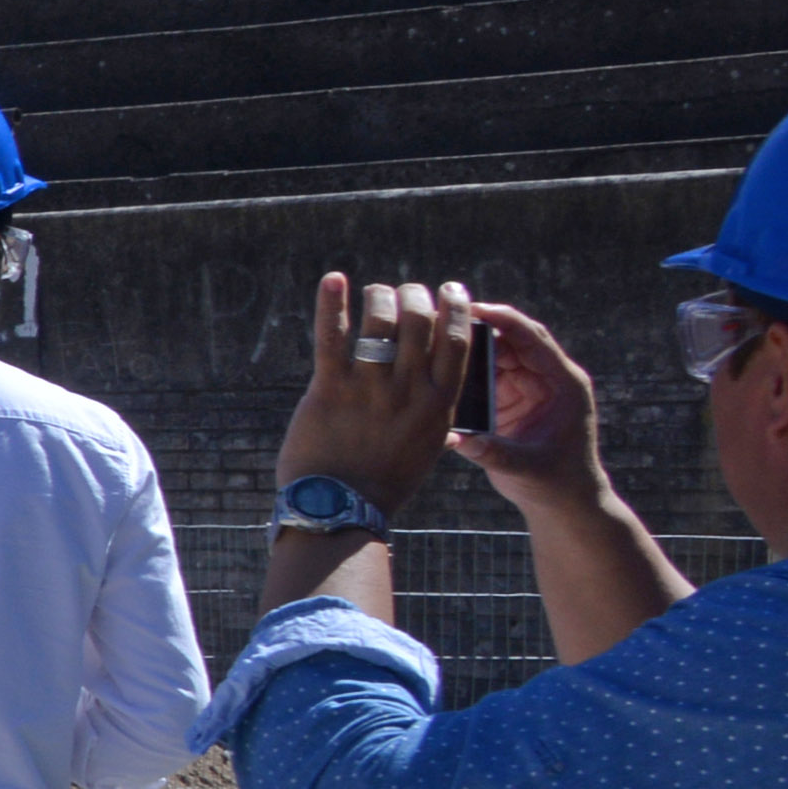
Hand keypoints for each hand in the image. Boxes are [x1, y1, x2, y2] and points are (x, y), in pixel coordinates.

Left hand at [275, 274, 476, 521]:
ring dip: (380, 296)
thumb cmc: (383, 481)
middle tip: (407, 292)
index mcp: (438, 405)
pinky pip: (332, 336)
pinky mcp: (330, 389)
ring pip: (380, 321)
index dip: (456, 308)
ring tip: (376, 292)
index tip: (451, 289)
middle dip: (416, 296)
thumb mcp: (425, 447)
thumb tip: (443, 400)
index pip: (457, 342)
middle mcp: (408, 392)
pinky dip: (332, 303)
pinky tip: (333, 279)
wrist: (339, 508)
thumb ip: (434, 417)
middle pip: (420, 322)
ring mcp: (369, 389)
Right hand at [451, 298, 612, 513]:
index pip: (533, 339)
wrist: (566, 502)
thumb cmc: (556, 484)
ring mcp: (530, 387)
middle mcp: (549, 379)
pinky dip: (467, 370)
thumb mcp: (526, 469)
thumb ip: (495, 452)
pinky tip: (439, 368)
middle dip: (477, 330)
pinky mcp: (513, 399)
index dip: (503, 320)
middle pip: (510, 339)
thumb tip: (459, 439)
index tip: (470, 309)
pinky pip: (488, 374)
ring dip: (468, 349)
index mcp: (564, 384)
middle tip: (437, 323)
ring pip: (496, 354)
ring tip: (431, 343)